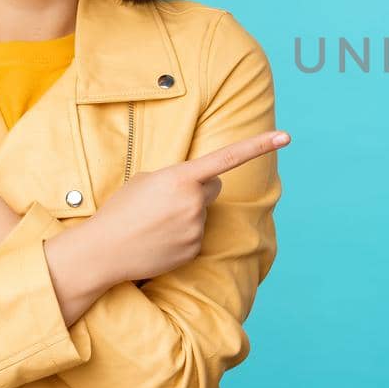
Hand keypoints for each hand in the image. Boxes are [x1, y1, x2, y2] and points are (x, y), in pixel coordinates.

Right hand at [88, 130, 290, 282]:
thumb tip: (196, 186)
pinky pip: (197, 236)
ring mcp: (197, 228)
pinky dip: (182, 236)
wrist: (102, 251)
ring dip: (186, 214)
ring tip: (155, 224)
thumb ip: (176, 177)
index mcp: (181, 177)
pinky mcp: (194, 250)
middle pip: (215, 187)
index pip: (228, 157)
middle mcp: (194, 202)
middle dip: (199, 190)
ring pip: (203, 213)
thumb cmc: (121, 210)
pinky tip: (159, 240)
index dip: (259, 145)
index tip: (286, 136)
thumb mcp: (145, 181)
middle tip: (168, 200)